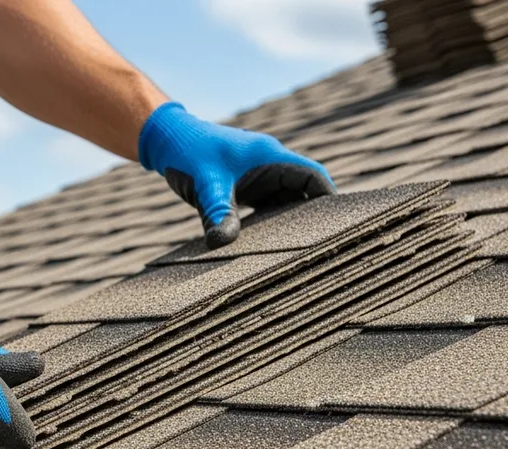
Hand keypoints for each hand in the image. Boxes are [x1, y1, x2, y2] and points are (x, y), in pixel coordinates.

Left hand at [138, 102, 335, 248]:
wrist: (166, 139)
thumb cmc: (187, 152)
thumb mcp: (205, 184)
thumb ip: (217, 212)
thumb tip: (222, 244)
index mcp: (270, 157)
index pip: (313, 176)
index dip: (329, 198)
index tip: (341, 224)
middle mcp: (269, 165)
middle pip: (305, 191)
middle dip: (314, 216)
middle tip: (323, 245)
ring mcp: (258, 176)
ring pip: (287, 200)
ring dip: (292, 221)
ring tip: (302, 250)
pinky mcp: (246, 186)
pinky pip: (268, 205)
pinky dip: (273, 222)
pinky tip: (271, 244)